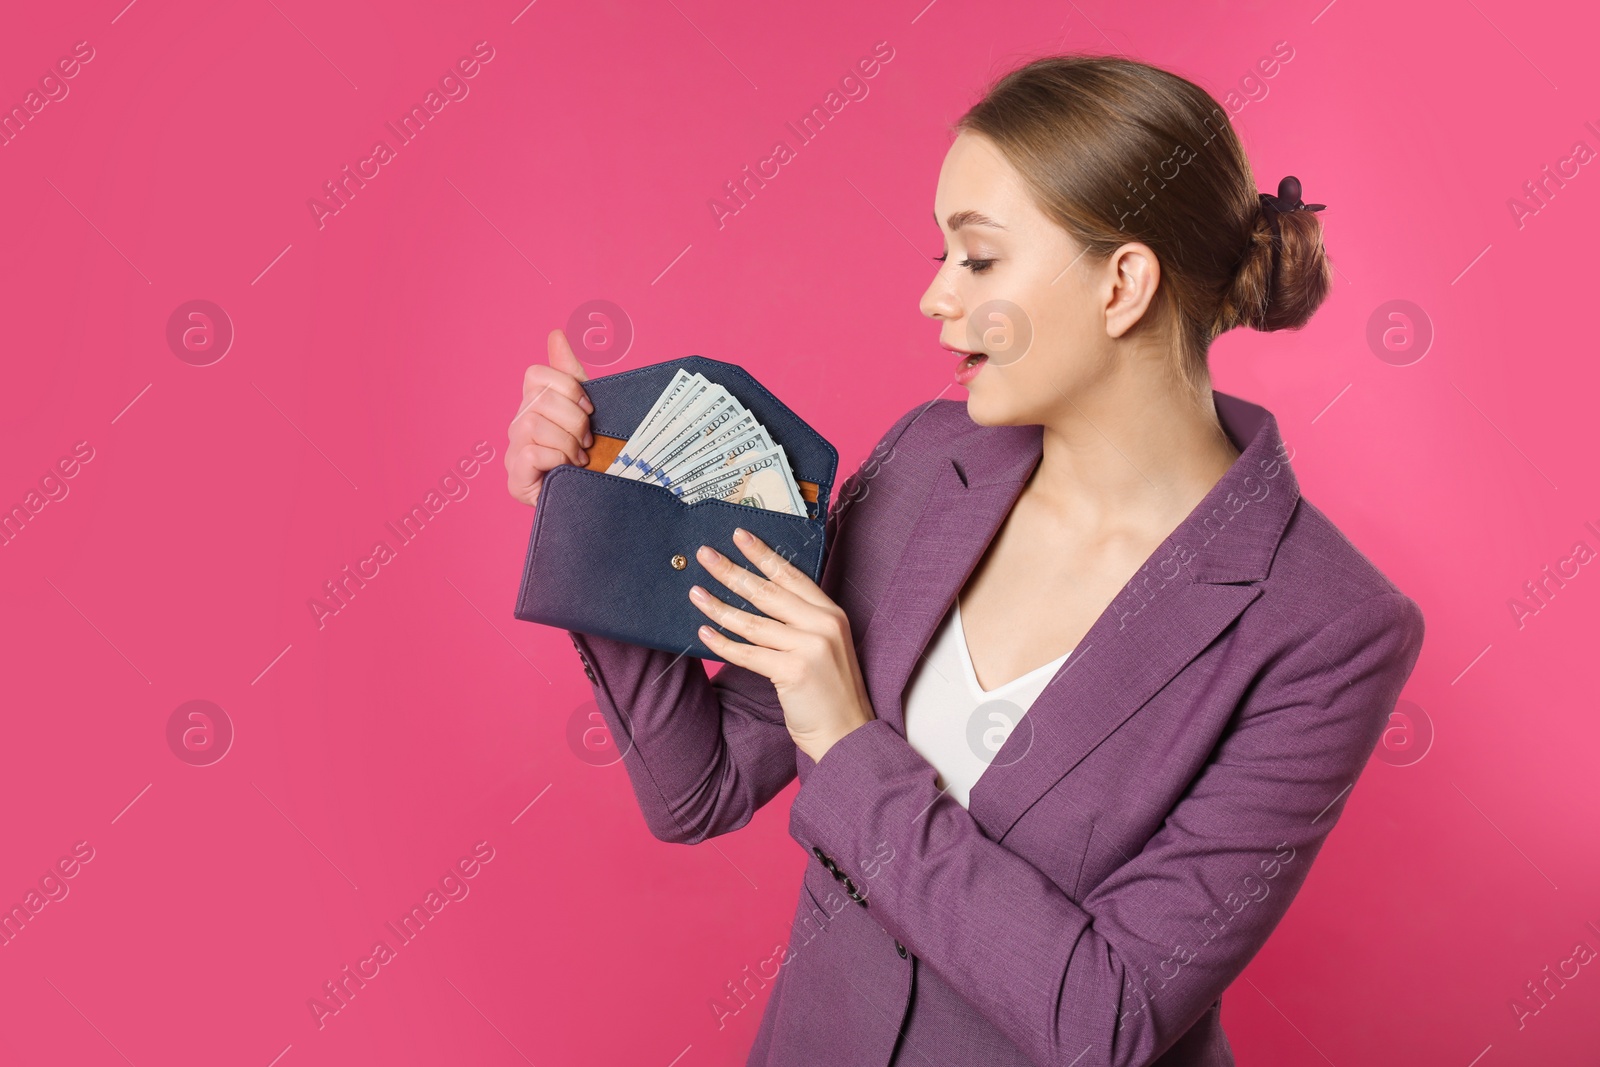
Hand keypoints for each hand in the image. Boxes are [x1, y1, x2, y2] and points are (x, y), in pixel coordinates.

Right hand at [506, 329, 595, 506]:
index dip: (567, 387)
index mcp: (535, 406)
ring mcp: (513, 453)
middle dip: (574, 420)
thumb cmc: (594, 456)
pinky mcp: (515, 479)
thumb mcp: (588, 410)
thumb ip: (571, 374)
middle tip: (588, 442)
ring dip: (567, 443)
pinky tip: (567, 471)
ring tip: (579, 459)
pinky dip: (556, 459)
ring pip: (534, 425)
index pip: (535, 374)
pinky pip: (531, 452)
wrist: (600, 499)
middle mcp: (518, 426)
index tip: (590, 410)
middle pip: (539, 400)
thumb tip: (555, 334)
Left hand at [688, 528, 875, 763]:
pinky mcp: (794, 670)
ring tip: (695, 592)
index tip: (738, 537)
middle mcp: (823, 624)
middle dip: (732, 571)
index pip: (791, 575)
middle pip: (767, 591)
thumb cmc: (831, 693)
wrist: (848, 735)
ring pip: (753, 621)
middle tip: (704, 555)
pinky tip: (704, 632)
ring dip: (719, 606)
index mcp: (831, 613)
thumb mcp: (824, 647)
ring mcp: (810, 646)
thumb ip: (801, 622)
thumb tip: (756, 600)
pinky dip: (723, 643)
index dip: (763, 555)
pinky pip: (748, 652)